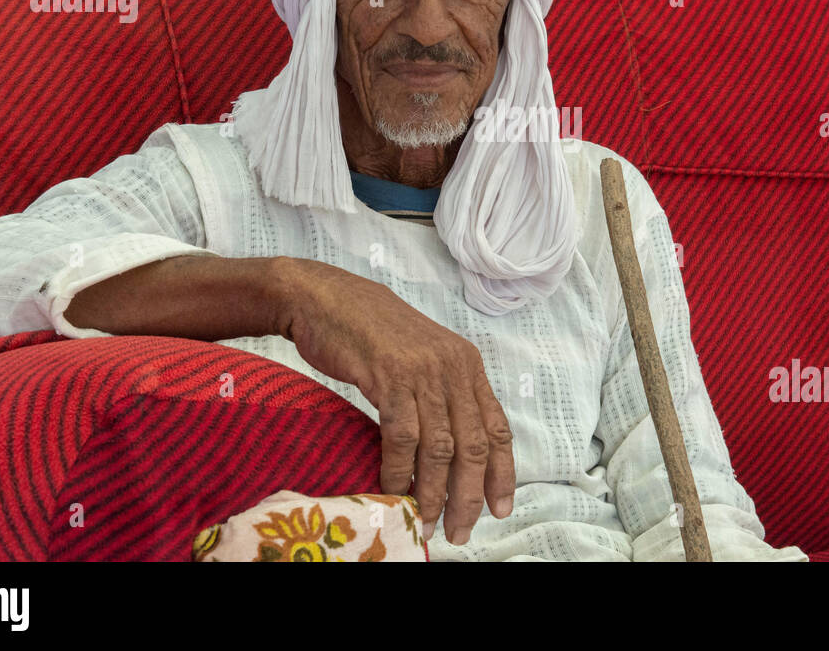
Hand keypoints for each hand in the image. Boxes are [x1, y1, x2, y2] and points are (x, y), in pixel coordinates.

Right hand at [271, 256, 515, 545]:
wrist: (327, 298)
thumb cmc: (370, 334)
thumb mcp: (420, 360)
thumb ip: (441, 396)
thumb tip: (451, 453)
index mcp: (467, 365)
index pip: (497, 428)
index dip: (502, 473)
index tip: (500, 510)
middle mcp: (453, 367)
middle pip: (473, 445)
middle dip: (469, 495)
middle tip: (459, 531)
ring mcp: (423, 370)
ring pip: (441, 446)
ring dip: (433, 492)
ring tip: (424, 521)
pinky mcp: (391, 375)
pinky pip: (403, 435)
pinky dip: (399, 470)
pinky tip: (393, 489)